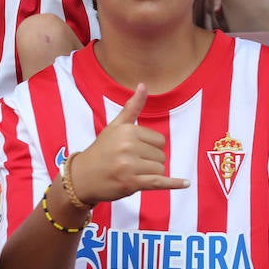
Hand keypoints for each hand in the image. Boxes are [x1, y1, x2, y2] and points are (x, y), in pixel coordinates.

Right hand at [74, 84, 189, 204]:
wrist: (81, 177)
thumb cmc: (101, 150)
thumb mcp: (116, 126)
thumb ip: (132, 107)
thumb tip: (143, 84)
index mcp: (128, 131)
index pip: (159, 140)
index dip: (150, 147)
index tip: (133, 151)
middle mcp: (128, 147)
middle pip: (161, 155)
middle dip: (150, 161)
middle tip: (130, 163)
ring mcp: (129, 166)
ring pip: (160, 169)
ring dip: (151, 174)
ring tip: (132, 173)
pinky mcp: (131, 183)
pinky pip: (158, 182)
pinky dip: (173, 184)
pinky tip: (186, 183)